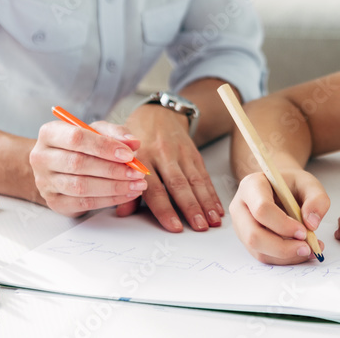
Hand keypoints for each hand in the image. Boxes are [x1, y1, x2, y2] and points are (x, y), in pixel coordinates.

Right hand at [30, 119, 147, 217]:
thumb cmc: (83, 145)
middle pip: (78, 164)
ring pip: (80, 186)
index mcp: (50, 133)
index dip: (104, 146)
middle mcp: (41, 157)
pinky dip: (109, 200)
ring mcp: (45, 181)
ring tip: (136, 185)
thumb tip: (133, 143)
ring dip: (113, 187)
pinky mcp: (54, 201)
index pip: (76, 138)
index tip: (128, 154)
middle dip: (113, 170)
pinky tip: (126, 194)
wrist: (61, 166)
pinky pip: (83, 203)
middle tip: (137, 173)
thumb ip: (116, 134)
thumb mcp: (99, 131)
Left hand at [117, 104, 223, 231]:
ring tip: (213, 221)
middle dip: (191, 208)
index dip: (165, 209)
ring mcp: (181, 154)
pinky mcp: (194, 154)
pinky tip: (218, 208)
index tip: (174, 227)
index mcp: (143, 158)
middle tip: (199, 227)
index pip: (154, 189)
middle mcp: (163, 155)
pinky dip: (212, 193)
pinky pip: (204, 175)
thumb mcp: (122, 156)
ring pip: (195, 181)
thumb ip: (121, 183)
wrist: (157, 113)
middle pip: (179, 185)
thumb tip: (121, 212)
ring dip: (206, 203)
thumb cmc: (136, 139)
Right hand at [230, 168, 328, 264]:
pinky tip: (301, 252)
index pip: (261, 209)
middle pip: (254, 235)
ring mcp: (241, 227)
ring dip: (286, 256)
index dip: (283, 224)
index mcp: (251, 186)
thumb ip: (317, 199)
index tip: (304, 231)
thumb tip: (312, 224)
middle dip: (282, 247)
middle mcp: (241, 208)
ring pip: (258, 251)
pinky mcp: (248, 241)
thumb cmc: (291, 184)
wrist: (280, 188)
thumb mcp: (308, 183)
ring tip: (309, 250)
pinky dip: (285, 259)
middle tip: (307, 248)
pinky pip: (264, 256)